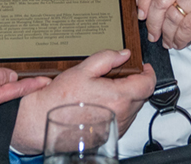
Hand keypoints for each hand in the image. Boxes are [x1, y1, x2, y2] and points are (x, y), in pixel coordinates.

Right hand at [0, 54, 46, 112]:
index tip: (47, 81)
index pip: (17, 91)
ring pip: (1, 91)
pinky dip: (1, 83)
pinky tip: (5, 79)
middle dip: (27, 87)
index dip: (33, 85)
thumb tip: (13, 77)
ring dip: (14, 85)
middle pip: (11, 94)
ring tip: (29, 80)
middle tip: (43, 81)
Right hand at [9, 49, 155, 153]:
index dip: (148, 72)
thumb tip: (123, 54)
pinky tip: (102, 102)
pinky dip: (119, 109)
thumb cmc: (60, 98)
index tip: (143, 67)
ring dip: (127, 96)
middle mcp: (121, 115)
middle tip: (120, 74)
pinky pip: (123, 119)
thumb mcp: (83, 69)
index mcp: (118, 97)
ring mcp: (116, 127)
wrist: (42, 121)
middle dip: (135, 82)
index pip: (148, 84)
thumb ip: (107, 58)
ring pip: (133, 108)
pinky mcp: (109, 135)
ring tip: (107, 88)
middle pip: (142, 96)